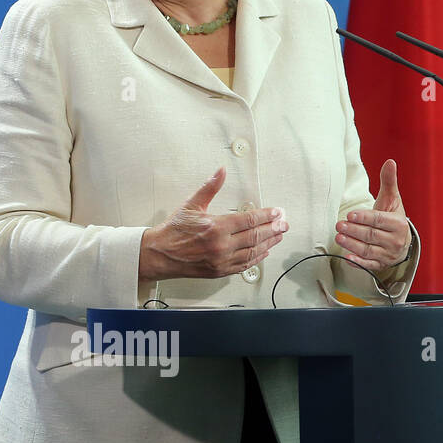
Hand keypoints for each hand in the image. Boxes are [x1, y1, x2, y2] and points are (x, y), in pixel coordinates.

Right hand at [139, 167, 287, 280]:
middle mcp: (221, 245)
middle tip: (284, 224)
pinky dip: (257, 259)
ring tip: (278, 237)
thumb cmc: (173, 231)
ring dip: (269, 243)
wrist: (159, 254)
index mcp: (216, 227)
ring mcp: (222, 260)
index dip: (267, 215)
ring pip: (253, 252)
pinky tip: (263, 253)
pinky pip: (244, 265)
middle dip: (273, 229)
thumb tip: (220, 172)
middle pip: (256, 236)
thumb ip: (210, 188)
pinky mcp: (220, 271)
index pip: (250, 220)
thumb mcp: (191, 205)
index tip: (277, 212)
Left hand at [335, 159, 410, 271]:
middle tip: (338, 225)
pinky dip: (358, 262)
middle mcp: (396, 240)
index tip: (350, 215)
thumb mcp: (391, 199)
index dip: (365, 218)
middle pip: (372, 236)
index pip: (380, 221)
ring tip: (338, 238)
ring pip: (369, 250)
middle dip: (354, 231)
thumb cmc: (391, 217)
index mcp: (398, 224)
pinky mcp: (381, 264)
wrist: (400, 240)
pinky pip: (369, 265)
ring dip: (352, 245)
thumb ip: (388, 182)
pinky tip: (347, 258)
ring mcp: (388, 254)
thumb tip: (390, 161)